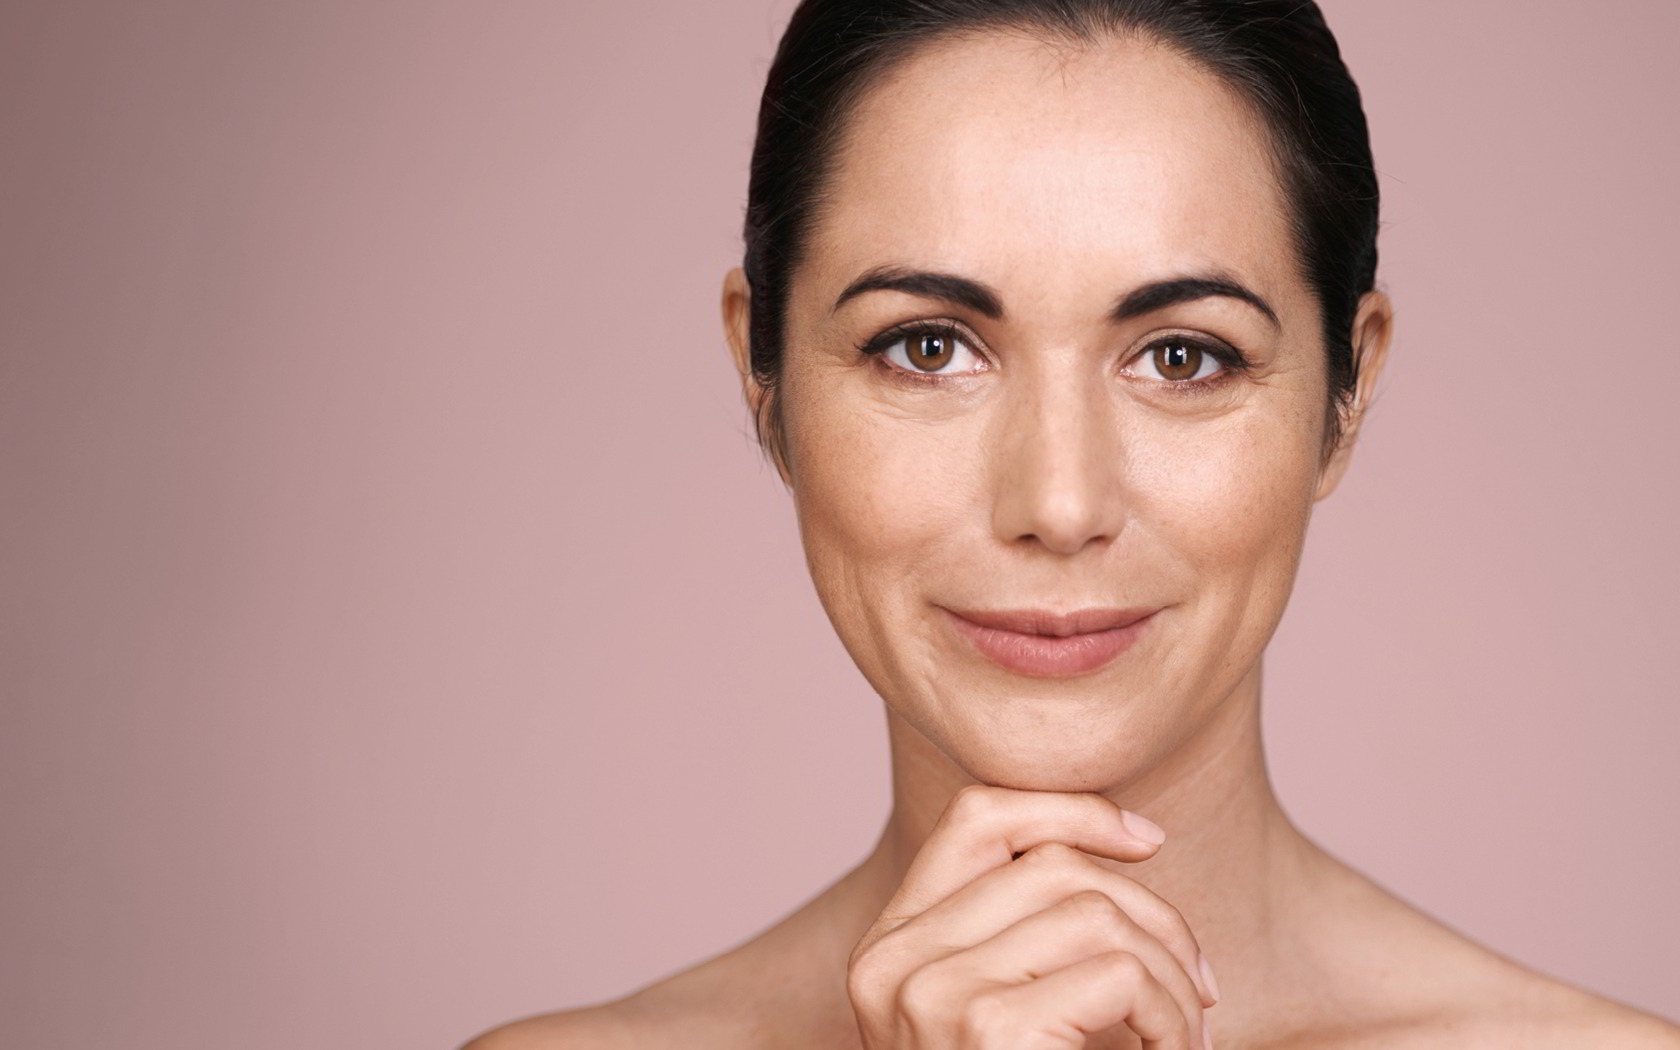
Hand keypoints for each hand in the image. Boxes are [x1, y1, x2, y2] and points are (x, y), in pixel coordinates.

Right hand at [847, 785, 1217, 1048]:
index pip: (977, 817)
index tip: (1149, 841)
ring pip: (1097, 912)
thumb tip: (1128, 842)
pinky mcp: (984, 1029)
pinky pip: (1119, 974)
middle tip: (1198, 990)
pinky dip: (1172, 1017)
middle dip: (1154, 914)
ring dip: (1171, 975)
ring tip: (1184, 1035)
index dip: (1072, 809)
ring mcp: (930, 994)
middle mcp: (893, 961)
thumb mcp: (1001, 1016)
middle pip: (1053, 864)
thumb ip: (1027, 939)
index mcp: (891, 949)